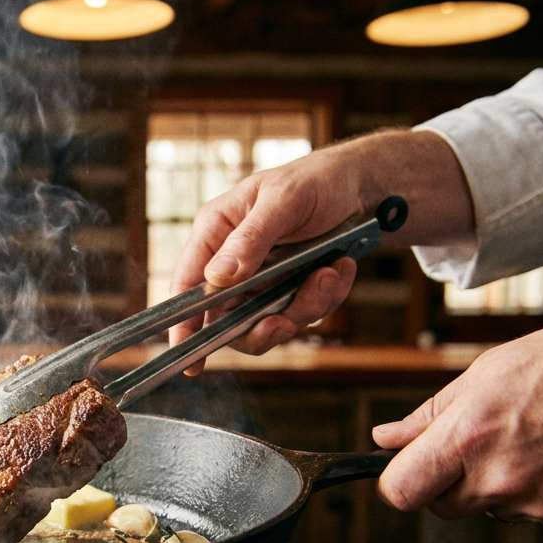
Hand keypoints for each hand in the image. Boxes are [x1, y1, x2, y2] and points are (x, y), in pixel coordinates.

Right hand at [168, 129, 473, 369]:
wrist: (359, 187)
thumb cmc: (314, 181)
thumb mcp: (284, 200)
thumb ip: (250, 238)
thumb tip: (217, 278)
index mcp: (216, 233)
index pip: (187, 285)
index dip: (183, 325)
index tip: (190, 361)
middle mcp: (232, 263)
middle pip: (227, 318)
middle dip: (260, 325)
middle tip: (284, 323)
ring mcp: (261, 281)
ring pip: (268, 322)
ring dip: (302, 307)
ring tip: (329, 274)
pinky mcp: (290, 290)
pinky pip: (301, 314)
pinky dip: (326, 297)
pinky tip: (340, 269)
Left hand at [372, 309, 542, 532]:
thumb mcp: (493, 368)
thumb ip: (432, 413)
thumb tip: (386, 438)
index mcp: (470, 435)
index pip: (400, 491)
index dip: (400, 480)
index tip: (410, 466)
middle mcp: (502, 478)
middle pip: (442, 505)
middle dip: (449, 480)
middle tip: (485, 439)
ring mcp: (540, 504)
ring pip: (490, 508)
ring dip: (498, 484)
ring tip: (538, 436)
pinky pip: (534, 513)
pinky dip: (541, 491)